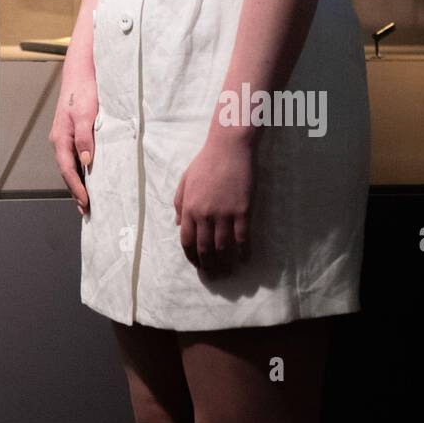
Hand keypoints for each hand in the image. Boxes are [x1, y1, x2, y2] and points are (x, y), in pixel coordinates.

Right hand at [49, 79, 97, 214]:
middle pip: (67, 171)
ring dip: (78, 182)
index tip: (86, 203)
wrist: (80, 72)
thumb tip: (86, 162)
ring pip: (70, 165)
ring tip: (88, 199)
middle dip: (76, 191)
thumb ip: (85, 138)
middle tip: (87, 210)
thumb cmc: (83, 90)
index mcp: (60, 138)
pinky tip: (89, 175)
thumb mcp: (85, 114)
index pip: (68, 170)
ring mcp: (65, 136)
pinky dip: (81, 169)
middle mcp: (59, 139)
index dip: (77, 188)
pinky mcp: (72, 132)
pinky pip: (75, 156)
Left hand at [173, 134, 254, 274]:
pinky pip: (242, 238)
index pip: (187, 240)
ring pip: (223, 247)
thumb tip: (179, 224)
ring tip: (228, 271)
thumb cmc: (206, 162)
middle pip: (205, 248)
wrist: (229, 148)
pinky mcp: (242, 210)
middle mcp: (205, 214)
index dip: (191, 256)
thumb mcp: (185, 180)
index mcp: (189, 207)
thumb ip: (179, 203)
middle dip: (208, 265)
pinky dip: (243, 252)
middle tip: (213, 275)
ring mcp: (224, 213)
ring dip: (225, 262)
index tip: (197, 265)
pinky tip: (244, 259)